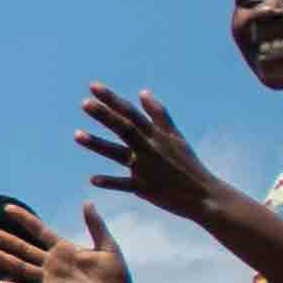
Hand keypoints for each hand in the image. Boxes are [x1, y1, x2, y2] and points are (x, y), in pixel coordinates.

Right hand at [0, 202, 140, 282]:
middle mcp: (52, 263)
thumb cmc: (116, 274)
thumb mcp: (107, 246)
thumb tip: (87, 202)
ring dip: (2, 259)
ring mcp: (50, 279)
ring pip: (20, 267)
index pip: (39, 231)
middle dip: (3, 239)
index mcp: (64, 249)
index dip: (24, 219)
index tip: (8, 208)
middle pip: (22, 248)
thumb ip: (95, 225)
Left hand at [68, 90, 225, 225]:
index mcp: (157, 135)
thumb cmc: (188, 164)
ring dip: (98, 145)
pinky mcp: (146, 188)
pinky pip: (125, 185)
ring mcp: (147, 168)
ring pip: (119, 154)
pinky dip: (110, 182)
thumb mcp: (176, 136)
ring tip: (77, 135)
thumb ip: (158, 114)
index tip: (93, 86)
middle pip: (124, 129)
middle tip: (84, 103)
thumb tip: (142, 92)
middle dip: (104, 115)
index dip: (112, 99)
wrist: (205, 195)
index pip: (131, 113)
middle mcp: (150, 148)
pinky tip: (93, 179)